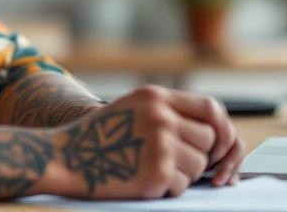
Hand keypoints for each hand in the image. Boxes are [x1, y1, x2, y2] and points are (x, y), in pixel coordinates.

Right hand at [46, 85, 245, 198]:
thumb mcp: (132, 108)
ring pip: (198, 166)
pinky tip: (141, 180)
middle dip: (199, 157)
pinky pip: (182, 186)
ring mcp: (160, 144)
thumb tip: (214, 134)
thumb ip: (167, 111)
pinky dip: (166, 189)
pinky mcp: (157, 172)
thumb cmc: (98, 137)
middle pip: (209, 140)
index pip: (211, 108)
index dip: (222, 129)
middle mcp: (161, 116)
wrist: (65, 157)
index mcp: (156, 97)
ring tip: (150, 169)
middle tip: (176, 164)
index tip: (216, 147)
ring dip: (182, 175)